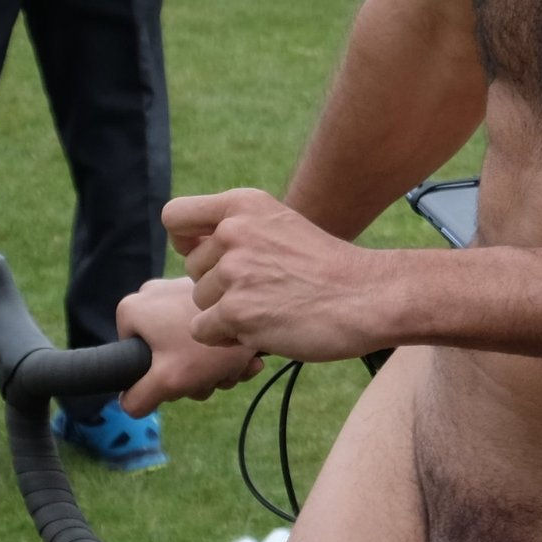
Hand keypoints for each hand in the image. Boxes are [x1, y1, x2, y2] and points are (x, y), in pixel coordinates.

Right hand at [117, 275, 261, 415]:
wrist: (266, 313)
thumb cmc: (209, 346)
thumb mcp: (167, 381)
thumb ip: (138, 398)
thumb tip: (128, 404)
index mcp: (132, 310)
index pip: (130, 356)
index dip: (156, 376)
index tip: (180, 378)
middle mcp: (153, 294)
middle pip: (164, 352)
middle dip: (193, 375)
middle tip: (211, 378)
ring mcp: (181, 290)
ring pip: (190, 344)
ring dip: (212, 367)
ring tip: (233, 368)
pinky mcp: (210, 292)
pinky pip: (209, 330)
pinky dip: (224, 348)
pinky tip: (245, 358)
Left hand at [165, 186, 378, 360]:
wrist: (366, 296)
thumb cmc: (325, 266)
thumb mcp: (280, 226)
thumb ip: (236, 229)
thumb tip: (188, 247)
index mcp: (243, 204)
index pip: (175, 216)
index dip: (184, 240)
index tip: (204, 253)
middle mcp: (234, 231)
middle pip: (191, 268)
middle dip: (218, 284)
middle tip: (263, 289)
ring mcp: (234, 271)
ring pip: (199, 301)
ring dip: (226, 312)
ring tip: (270, 306)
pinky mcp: (236, 311)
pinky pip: (203, 331)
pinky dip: (227, 338)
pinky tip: (264, 327)